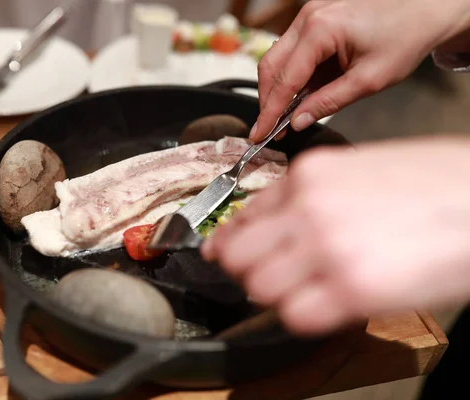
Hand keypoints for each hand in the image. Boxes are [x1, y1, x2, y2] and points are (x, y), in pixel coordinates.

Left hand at [201, 135, 469, 335]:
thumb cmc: (436, 184)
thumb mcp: (362, 169)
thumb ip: (313, 194)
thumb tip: (275, 222)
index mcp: (310, 175)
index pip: (243, 217)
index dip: (233, 241)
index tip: (227, 252)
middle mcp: (309, 208)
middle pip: (237, 255)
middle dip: (245, 270)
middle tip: (266, 276)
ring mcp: (328, 248)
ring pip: (258, 287)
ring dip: (276, 295)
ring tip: (306, 291)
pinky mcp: (354, 289)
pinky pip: (295, 316)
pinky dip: (305, 316)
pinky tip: (329, 305)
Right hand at [251, 0, 469, 141]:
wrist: (426, 9)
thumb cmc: (405, 37)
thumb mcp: (368, 80)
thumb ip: (328, 102)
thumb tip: (297, 121)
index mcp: (320, 29)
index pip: (284, 79)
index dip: (270, 111)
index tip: (260, 134)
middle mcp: (308, 18)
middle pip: (271, 66)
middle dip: (267, 101)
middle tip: (268, 129)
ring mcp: (309, 16)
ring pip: (277, 58)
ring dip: (277, 89)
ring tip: (282, 118)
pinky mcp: (314, 20)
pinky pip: (292, 52)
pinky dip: (290, 76)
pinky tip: (297, 97)